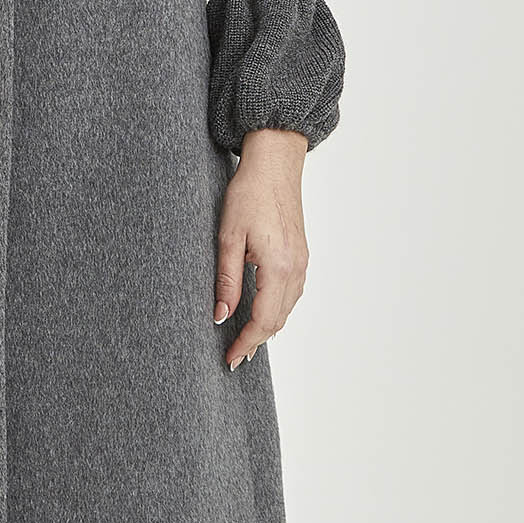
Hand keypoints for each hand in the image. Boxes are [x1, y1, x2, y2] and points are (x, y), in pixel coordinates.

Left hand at [213, 127, 309, 368]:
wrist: (275, 164)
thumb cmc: (249, 193)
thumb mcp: (228, 237)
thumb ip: (226, 280)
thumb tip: (221, 315)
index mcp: (278, 267)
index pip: (264, 320)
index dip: (246, 343)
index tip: (229, 358)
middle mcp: (296, 268)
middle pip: (278, 320)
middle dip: (256, 341)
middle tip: (234, 357)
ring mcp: (302, 261)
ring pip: (288, 309)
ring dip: (268, 327)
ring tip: (245, 340)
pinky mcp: (301, 254)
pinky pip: (293, 293)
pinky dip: (278, 310)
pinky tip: (263, 312)